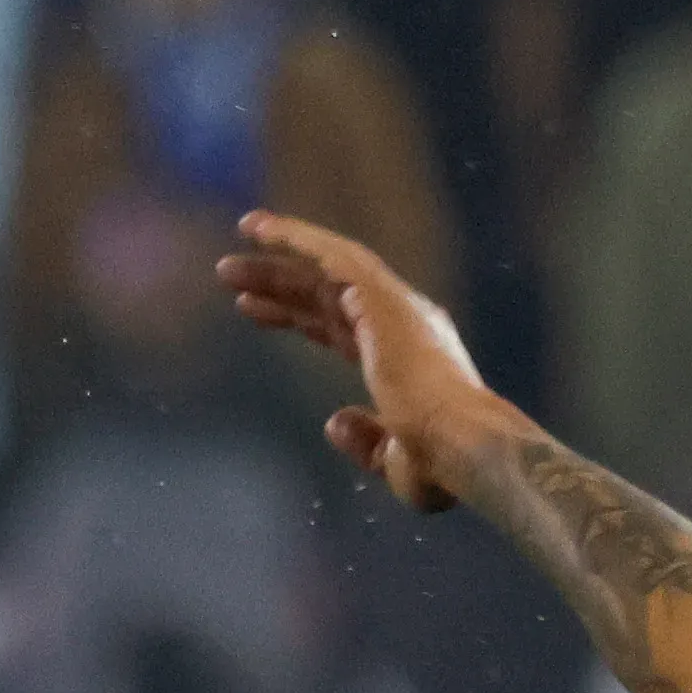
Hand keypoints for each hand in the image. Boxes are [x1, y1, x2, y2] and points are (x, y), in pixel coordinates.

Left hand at [221, 208, 526, 511]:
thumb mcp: (394, 461)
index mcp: (407, 361)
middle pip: (326, 295)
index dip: (297, 316)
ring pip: (328, 267)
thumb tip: (334, 422)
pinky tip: (262, 228)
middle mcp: (405, 324)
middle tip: (229, 275)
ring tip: (237, 241)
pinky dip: (298, 238)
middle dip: (278, 283)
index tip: (252, 308)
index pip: (340, 328)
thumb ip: (365, 441)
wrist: (462, 445)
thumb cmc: (439, 464)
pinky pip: (334, 257)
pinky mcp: (383, 298)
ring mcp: (395, 307)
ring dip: (280, 255)